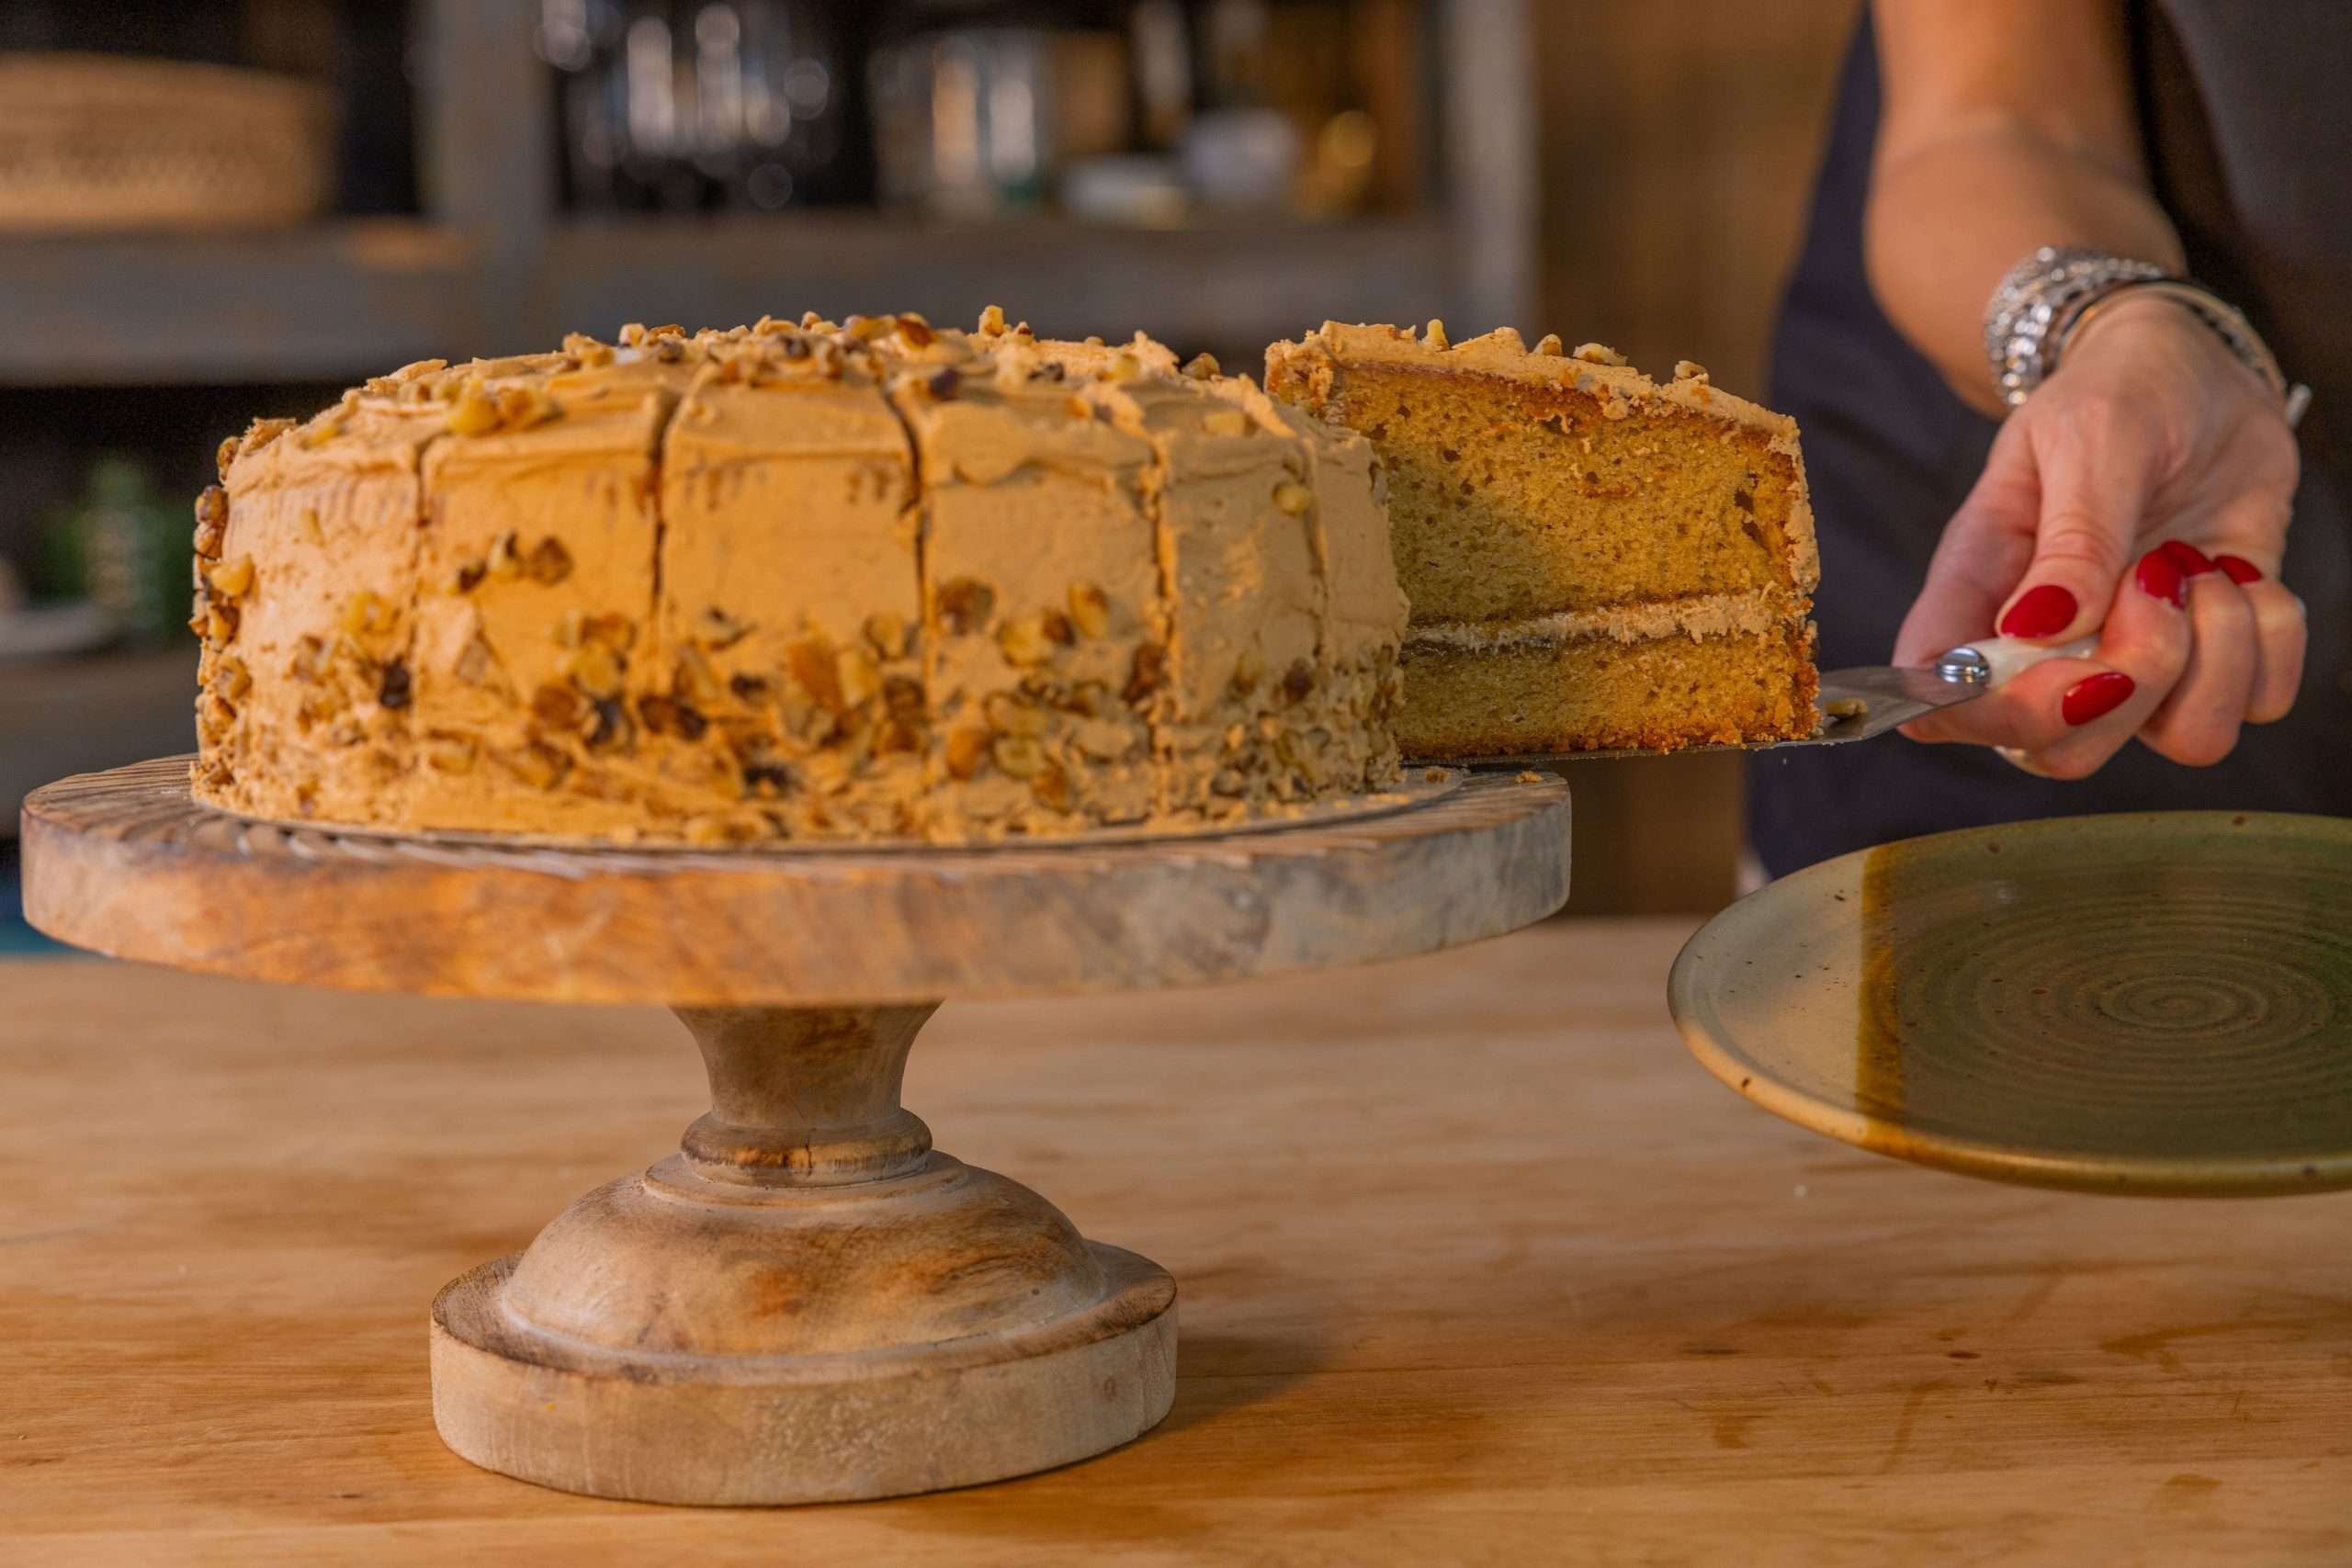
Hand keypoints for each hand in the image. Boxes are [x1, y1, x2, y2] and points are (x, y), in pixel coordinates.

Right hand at [1895, 293, 2304, 777]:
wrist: (2199, 376)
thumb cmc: (2118, 392)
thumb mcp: (2087, 436)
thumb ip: (2071, 537)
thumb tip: (2037, 633)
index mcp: (1981, 595)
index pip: (1941, 703)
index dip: (1991, 713)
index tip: (2059, 656)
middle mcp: (2049, 649)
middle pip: (2064, 751)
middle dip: (2129, 687)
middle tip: (2155, 587)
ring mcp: (2134, 656)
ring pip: (2177, 740)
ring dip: (2215, 659)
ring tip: (2199, 568)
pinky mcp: (2216, 650)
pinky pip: (2258, 702)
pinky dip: (2270, 641)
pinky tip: (2240, 573)